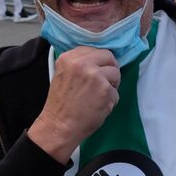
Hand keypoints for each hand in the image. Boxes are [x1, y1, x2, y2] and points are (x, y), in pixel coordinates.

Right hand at [28, 47, 120, 163]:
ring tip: (99, 96)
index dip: (100, 61)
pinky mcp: (105, 89)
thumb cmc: (61, 104)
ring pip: (116, 73)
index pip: (94, 49)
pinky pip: (116, 92)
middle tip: (105, 82)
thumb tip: (99, 59)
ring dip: (112, 86)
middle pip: (108, 56)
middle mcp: (81, 63)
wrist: (59, 126)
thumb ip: (79, 64)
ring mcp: (95, 75)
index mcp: (69, 57)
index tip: (98, 70)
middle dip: (110, 69)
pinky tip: (98, 107)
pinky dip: (111, 101)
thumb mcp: (63, 74)